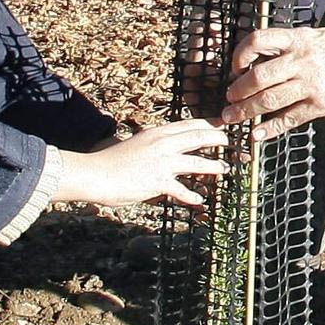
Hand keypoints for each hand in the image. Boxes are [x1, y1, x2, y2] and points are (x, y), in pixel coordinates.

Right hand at [55, 119, 227, 206]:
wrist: (95, 173)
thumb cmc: (111, 161)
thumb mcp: (136, 145)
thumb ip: (153, 146)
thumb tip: (165, 151)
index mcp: (156, 132)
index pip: (189, 123)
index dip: (208, 124)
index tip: (221, 126)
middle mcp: (162, 144)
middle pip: (199, 136)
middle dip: (218, 139)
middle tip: (230, 143)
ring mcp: (162, 163)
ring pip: (198, 162)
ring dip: (214, 167)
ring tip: (223, 170)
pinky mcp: (158, 182)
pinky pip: (183, 190)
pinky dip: (192, 196)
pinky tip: (200, 201)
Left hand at [221, 27, 324, 139]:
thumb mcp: (312, 36)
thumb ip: (286, 46)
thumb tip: (254, 61)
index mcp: (297, 40)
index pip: (259, 40)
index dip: (241, 53)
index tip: (236, 66)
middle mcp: (302, 61)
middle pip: (259, 76)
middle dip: (238, 90)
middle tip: (229, 97)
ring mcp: (311, 85)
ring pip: (269, 100)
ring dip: (245, 111)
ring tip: (232, 116)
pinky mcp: (319, 105)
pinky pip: (289, 119)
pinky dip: (270, 129)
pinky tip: (257, 135)